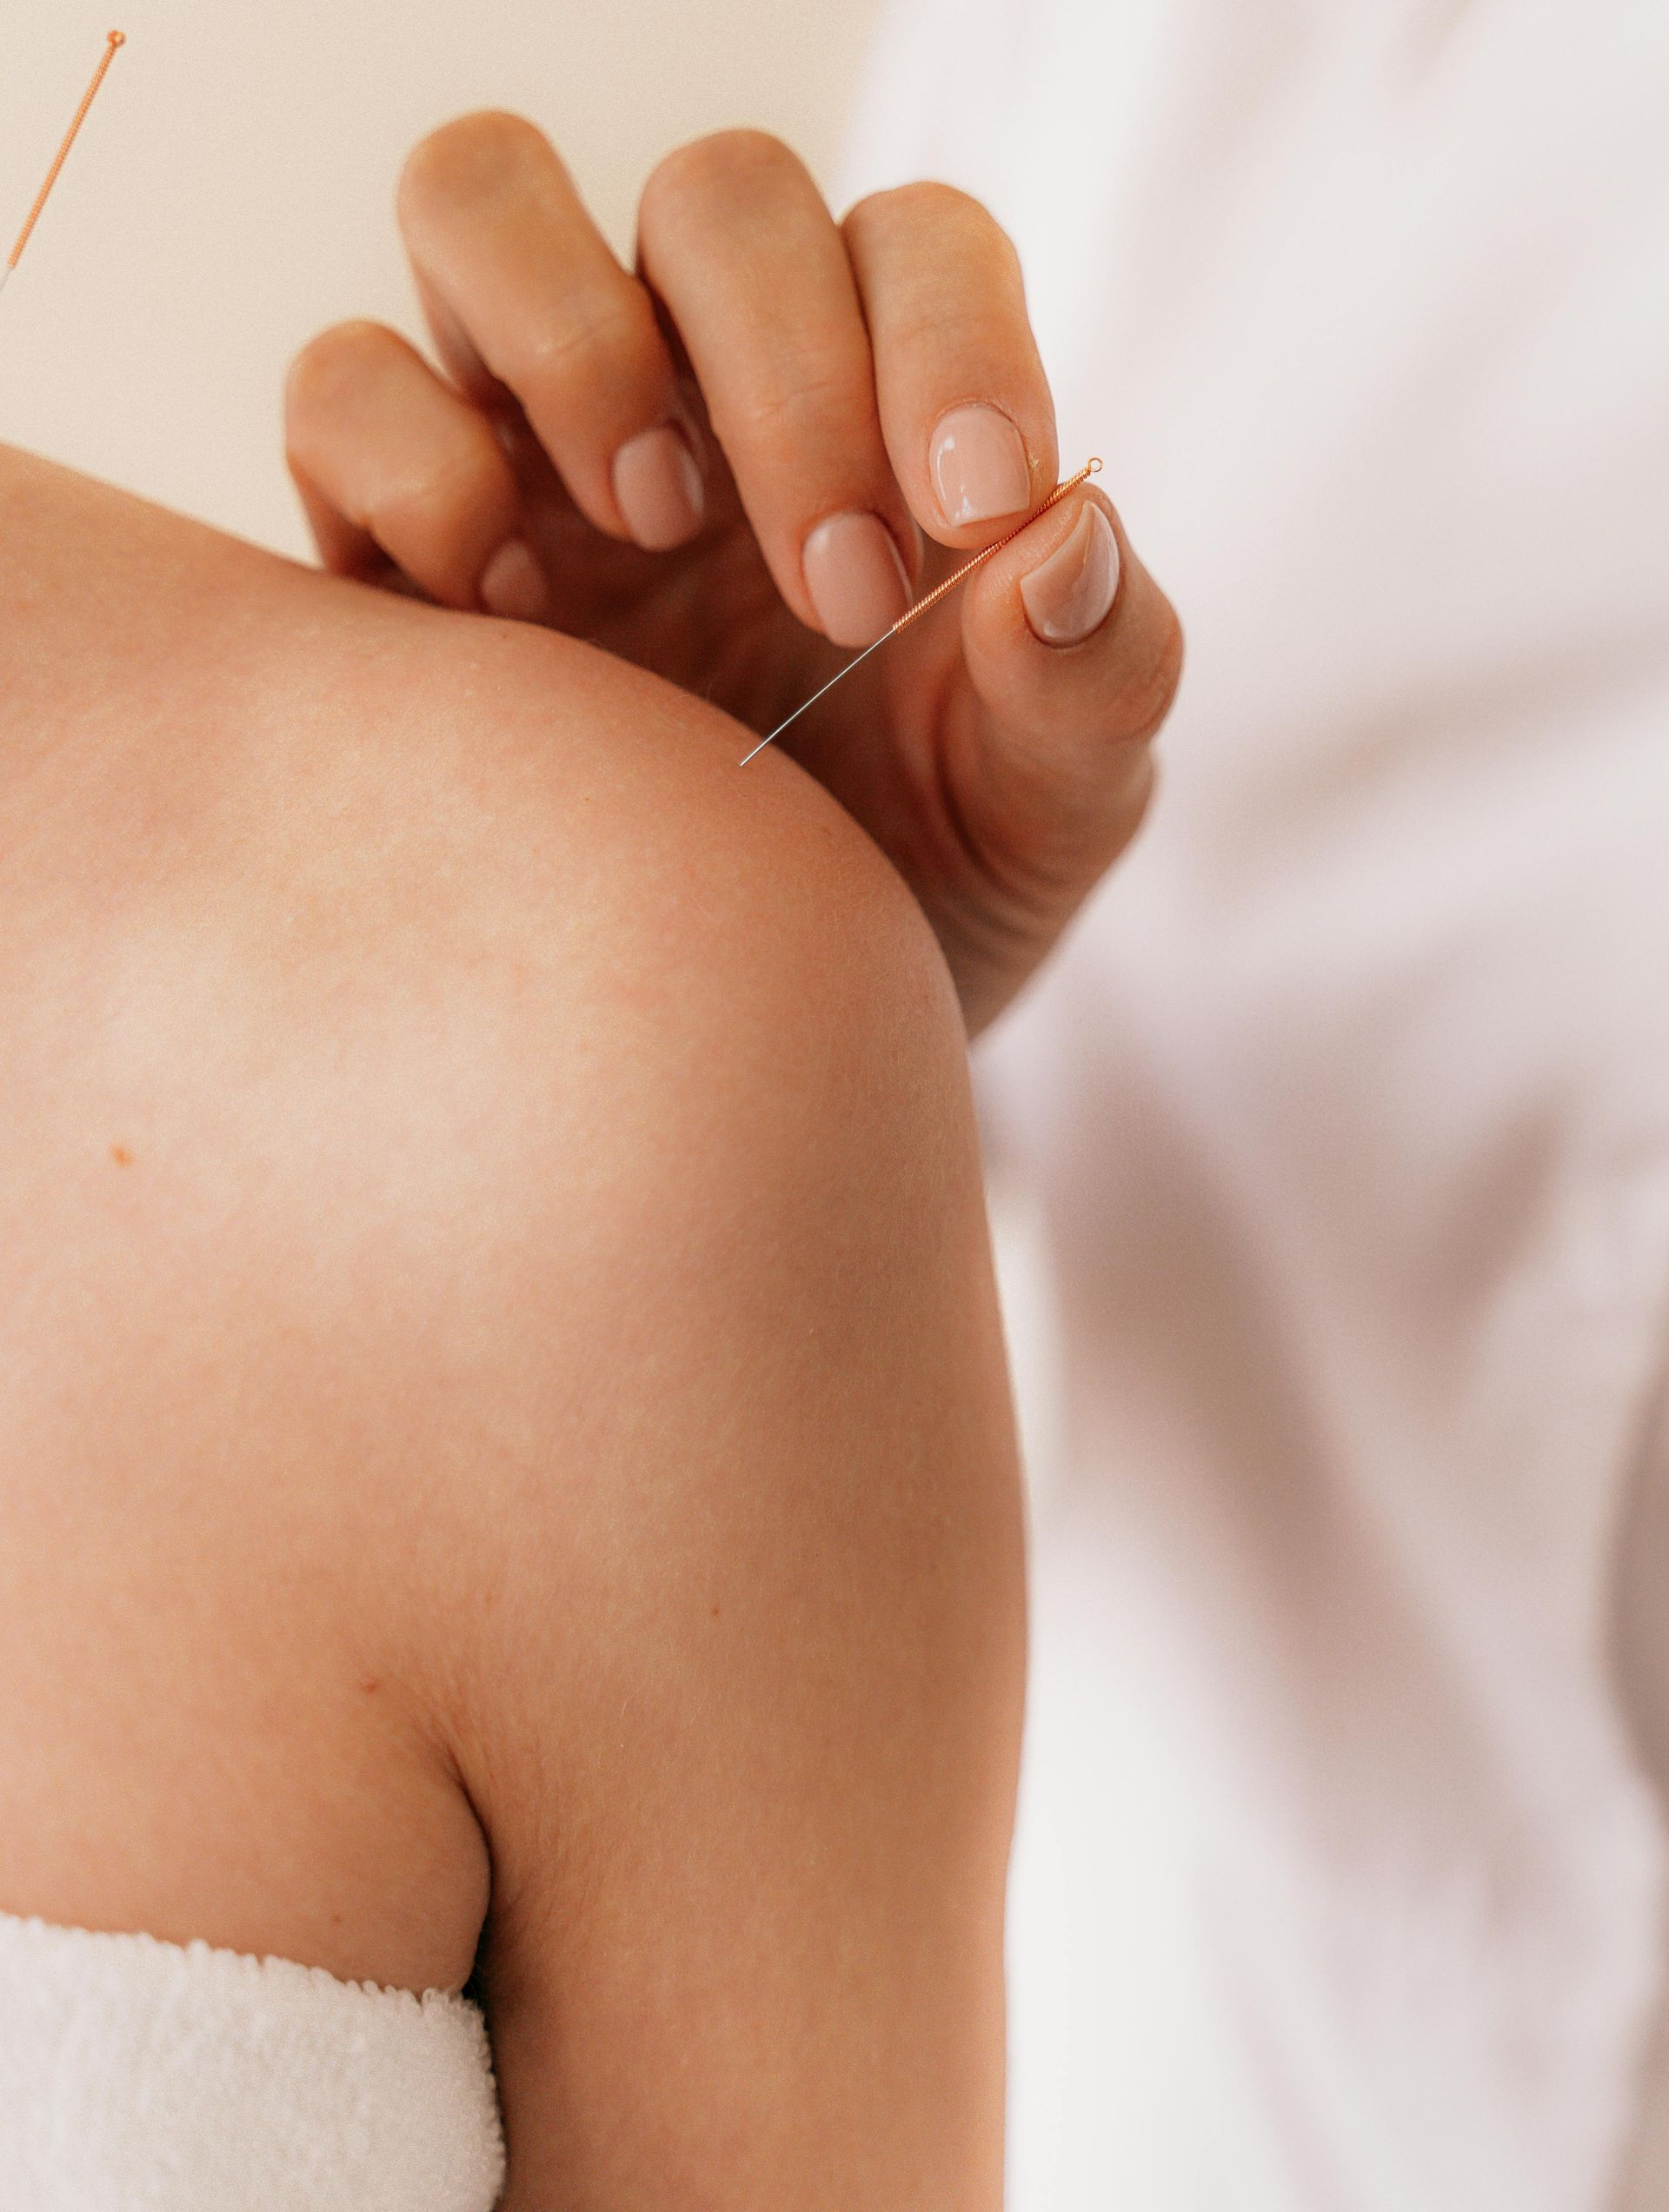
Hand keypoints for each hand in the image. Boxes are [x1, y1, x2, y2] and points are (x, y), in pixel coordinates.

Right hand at [284, 114, 1182, 1034]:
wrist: (753, 1041)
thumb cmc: (923, 888)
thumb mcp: (1048, 806)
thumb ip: (1095, 673)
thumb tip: (1070, 537)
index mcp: (888, 410)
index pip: (917, 246)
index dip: (952, 336)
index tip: (980, 516)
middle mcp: (706, 387)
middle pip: (716, 198)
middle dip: (786, 369)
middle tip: (840, 594)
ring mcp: (539, 448)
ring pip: (483, 201)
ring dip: (575, 343)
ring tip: (649, 535)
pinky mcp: (399, 546)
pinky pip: (342, 391)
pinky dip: (404, 458)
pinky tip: (504, 617)